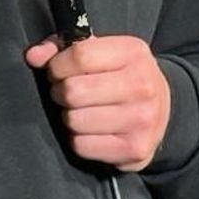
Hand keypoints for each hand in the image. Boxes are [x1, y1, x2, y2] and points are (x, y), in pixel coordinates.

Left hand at [24, 33, 170, 170]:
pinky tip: (91, 131)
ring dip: (70, 117)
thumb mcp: (100, 51)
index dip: (58, 65)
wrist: (164, 109)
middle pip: (73, 91)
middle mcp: (142, 85)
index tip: (58, 71)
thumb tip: (33, 56)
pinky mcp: (135, 149)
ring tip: (81, 111)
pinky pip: (82, 146)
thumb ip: (62, 48)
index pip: (79, 56)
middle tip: (68, 94)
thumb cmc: (121, 76)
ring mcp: (142, 119)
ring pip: (75, 120)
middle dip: (61, 93)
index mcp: (133, 53)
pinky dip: (79, 140)